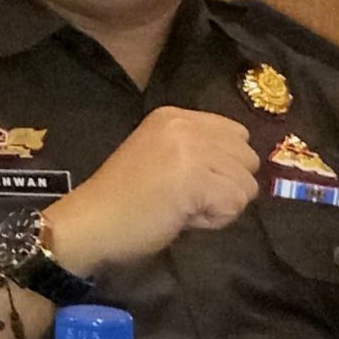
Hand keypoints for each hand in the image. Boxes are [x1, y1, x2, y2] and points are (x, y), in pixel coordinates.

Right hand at [48, 106, 258, 273]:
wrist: (91, 222)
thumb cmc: (120, 200)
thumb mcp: (160, 157)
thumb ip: (196, 153)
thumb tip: (238, 173)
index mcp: (174, 116)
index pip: (236, 135)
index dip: (223, 165)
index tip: (189, 182)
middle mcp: (186, 125)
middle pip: (247, 157)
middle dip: (226, 184)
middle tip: (187, 198)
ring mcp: (193, 149)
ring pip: (246, 183)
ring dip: (221, 204)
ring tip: (183, 208)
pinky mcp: (199, 178)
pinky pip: (236, 203)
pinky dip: (216, 219)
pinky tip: (184, 217)